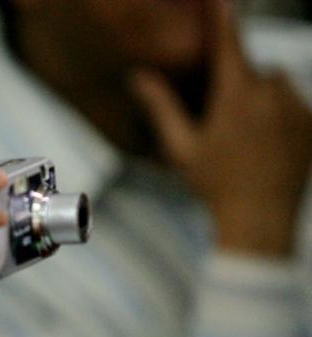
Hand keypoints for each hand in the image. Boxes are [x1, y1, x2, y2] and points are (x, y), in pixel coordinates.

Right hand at [131, 0, 311, 256]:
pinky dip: (281, 117)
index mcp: (236, 96)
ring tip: (248, 141)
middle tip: (225, 127)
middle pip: (254, 70)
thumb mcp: (182, 148)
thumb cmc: (215, 186)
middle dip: (240, 87)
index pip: (228, 44)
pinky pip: (295, 105)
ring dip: (263, 101)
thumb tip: (139, 77)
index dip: (223, 16)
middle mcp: (271, 94)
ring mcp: (296, 107)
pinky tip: (266, 148)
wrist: (260, 217)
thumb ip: (162, 108)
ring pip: (276, 86)